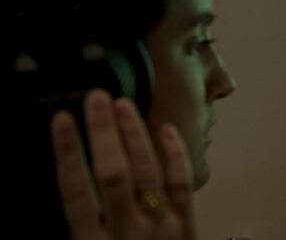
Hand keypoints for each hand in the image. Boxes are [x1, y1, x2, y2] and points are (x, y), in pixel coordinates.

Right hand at [51, 89, 196, 239]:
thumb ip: (79, 228)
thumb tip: (69, 188)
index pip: (74, 192)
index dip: (67, 153)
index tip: (60, 120)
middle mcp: (126, 234)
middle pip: (114, 174)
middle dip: (103, 133)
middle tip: (95, 98)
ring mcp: (161, 228)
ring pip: (148, 172)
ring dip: (134, 135)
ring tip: (122, 105)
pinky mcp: (187, 226)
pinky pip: (181, 183)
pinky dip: (175, 154)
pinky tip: (165, 128)